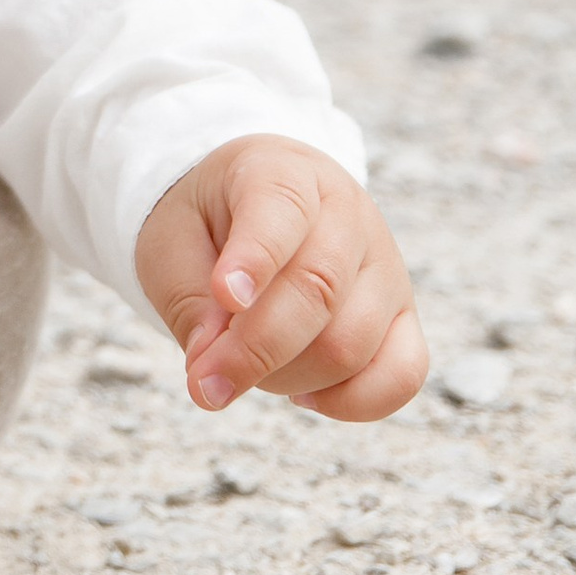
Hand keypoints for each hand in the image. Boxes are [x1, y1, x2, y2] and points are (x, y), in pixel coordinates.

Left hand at [135, 136, 424, 420]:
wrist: (250, 209)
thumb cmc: (207, 225)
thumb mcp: (171, 242)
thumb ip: (189, 301)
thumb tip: (214, 371)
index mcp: (284, 172)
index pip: (282, 209)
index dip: (255, 259)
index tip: (225, 298)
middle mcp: (349, 213)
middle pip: (319, 291)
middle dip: (255, 350)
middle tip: (204, 383)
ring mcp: (386, 266)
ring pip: (351, 344)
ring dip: (287, 378)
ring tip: (247, 366)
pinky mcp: (403, 317)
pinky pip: (401, 375)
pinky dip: (349, 402)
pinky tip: (303, 394)